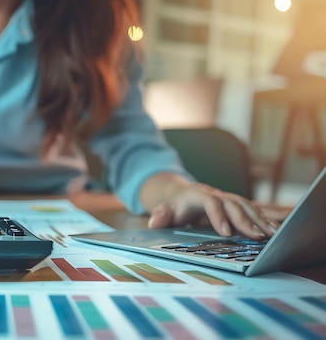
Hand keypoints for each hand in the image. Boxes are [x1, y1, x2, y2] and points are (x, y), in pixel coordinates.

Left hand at [147, 182, 279, 238]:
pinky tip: (276, 231)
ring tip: (273, 234)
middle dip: (246, 220)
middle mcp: (217, 195)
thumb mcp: (164, 210)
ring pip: (247, 206)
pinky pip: (254, 211)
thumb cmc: (175, 206)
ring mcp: (229, 199)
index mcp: (199, 195)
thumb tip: (154, 222)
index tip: (225, 232)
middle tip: (257, 236)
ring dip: (261, 220)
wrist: (184, 195)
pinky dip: (265, 220)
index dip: (218, 216)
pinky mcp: (238, 206)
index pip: (210, 203)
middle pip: (234, 204)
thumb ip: (160, 215)